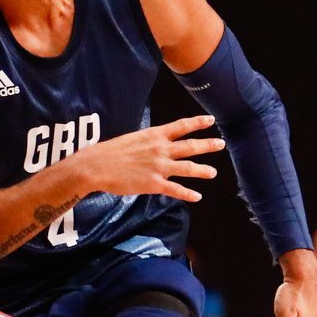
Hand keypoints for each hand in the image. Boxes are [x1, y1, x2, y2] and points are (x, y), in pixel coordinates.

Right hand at [74, 115, 224, 201]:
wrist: (95, 166)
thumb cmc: (107, 152)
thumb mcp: (130, 139)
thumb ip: (146, 143)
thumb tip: (153, 145)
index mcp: (153, 135)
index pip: (181, 126)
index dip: (197, 123)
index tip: (210, 120)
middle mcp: (160, 149)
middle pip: (190, 146)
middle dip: (207, 145)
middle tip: (221, 144)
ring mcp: (159, 167)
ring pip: (188, 168)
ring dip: (202, 170)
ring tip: (212, 172)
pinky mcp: (154, 183)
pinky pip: (176, 189)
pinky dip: (188, 194)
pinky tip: (197, 196)